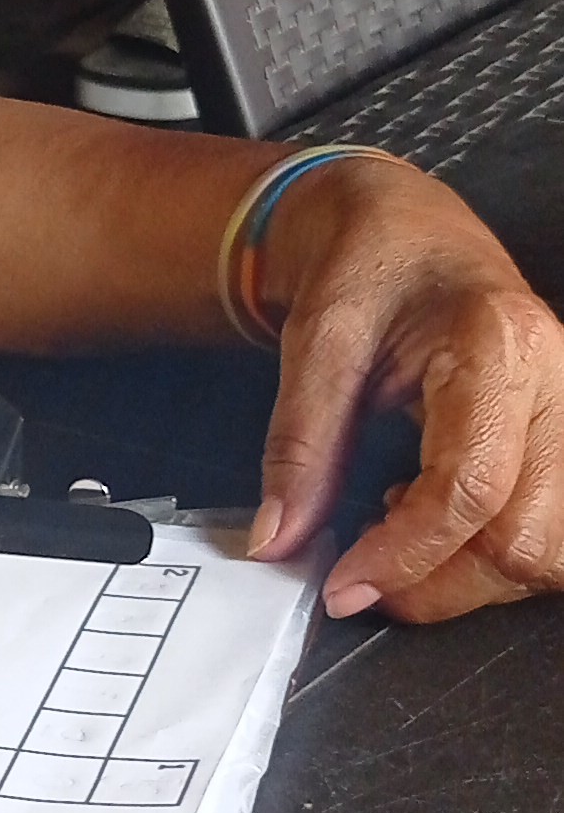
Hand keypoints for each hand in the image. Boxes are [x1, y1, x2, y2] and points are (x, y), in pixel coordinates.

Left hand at [253, 155, 563, 620]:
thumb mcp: (315, 340)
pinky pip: (554, 532)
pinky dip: (494, 553)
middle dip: (440, 584)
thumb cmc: (368, 265)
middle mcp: (559, 384)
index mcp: (498, 344)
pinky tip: (438, 517)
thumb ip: (299, 445)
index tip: (343, 586)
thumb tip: (277, 542)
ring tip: (400, 524)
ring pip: (552, 551)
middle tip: (362, 576)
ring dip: (470, 575)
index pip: (471, 488)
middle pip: (528, 539)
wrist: (410, 227)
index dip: (406, 556)